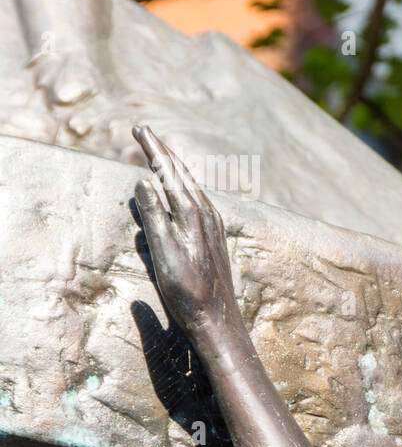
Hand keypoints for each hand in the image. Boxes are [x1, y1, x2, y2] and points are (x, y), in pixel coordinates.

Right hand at [132, 125, 241, 347]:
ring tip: (160, 153)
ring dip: (173, 167)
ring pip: (191, 186)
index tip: (139, 128)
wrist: (218, 319)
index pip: (170, 171)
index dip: (153, 149)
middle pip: (182, 173)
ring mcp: (213, 225)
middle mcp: (207, 214)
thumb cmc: (187, 290)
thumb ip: (155, 215)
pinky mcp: (214, 237)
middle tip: (143, 131)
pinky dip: (183, 186)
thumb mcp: (164, 252)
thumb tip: (144, 180)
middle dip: (161, 151)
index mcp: (194, 213)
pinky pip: (196, 200)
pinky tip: (182, 191)